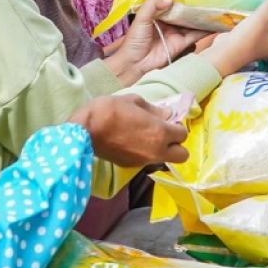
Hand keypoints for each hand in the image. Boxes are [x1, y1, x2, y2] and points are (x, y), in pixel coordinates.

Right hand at [69, 95, 188, 165]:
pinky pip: (147, 160)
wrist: (84, 131)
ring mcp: (143, 161)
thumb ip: (154, 109)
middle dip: (177, 144)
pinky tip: (132, 142)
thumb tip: (168, 113)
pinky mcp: (130, 166)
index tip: (167, 119)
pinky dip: (146, 153)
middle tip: (164, 132)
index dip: (177, 126)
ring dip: (162, 149)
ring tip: (146, 136)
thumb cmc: (109, 110)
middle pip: (182, 155)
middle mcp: (156, 150)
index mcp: (160, 132)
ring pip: (164, 159)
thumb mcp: (133, 101)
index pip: (183, 134)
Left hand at [103, 0, 209, 85]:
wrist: (135, 64)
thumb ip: (152, 5)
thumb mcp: (140, 19)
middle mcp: (168, 23)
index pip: (171, 4)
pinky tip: (215, 24)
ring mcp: (176, 33)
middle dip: (194, 7)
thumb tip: (170, 0)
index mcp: (157, 15)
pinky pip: (195, 35)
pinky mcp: (182, 44)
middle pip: (184, 13)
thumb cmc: (134, 41)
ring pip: (192, 23)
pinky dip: (205, 30)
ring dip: (202, 17)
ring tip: (216, 8)